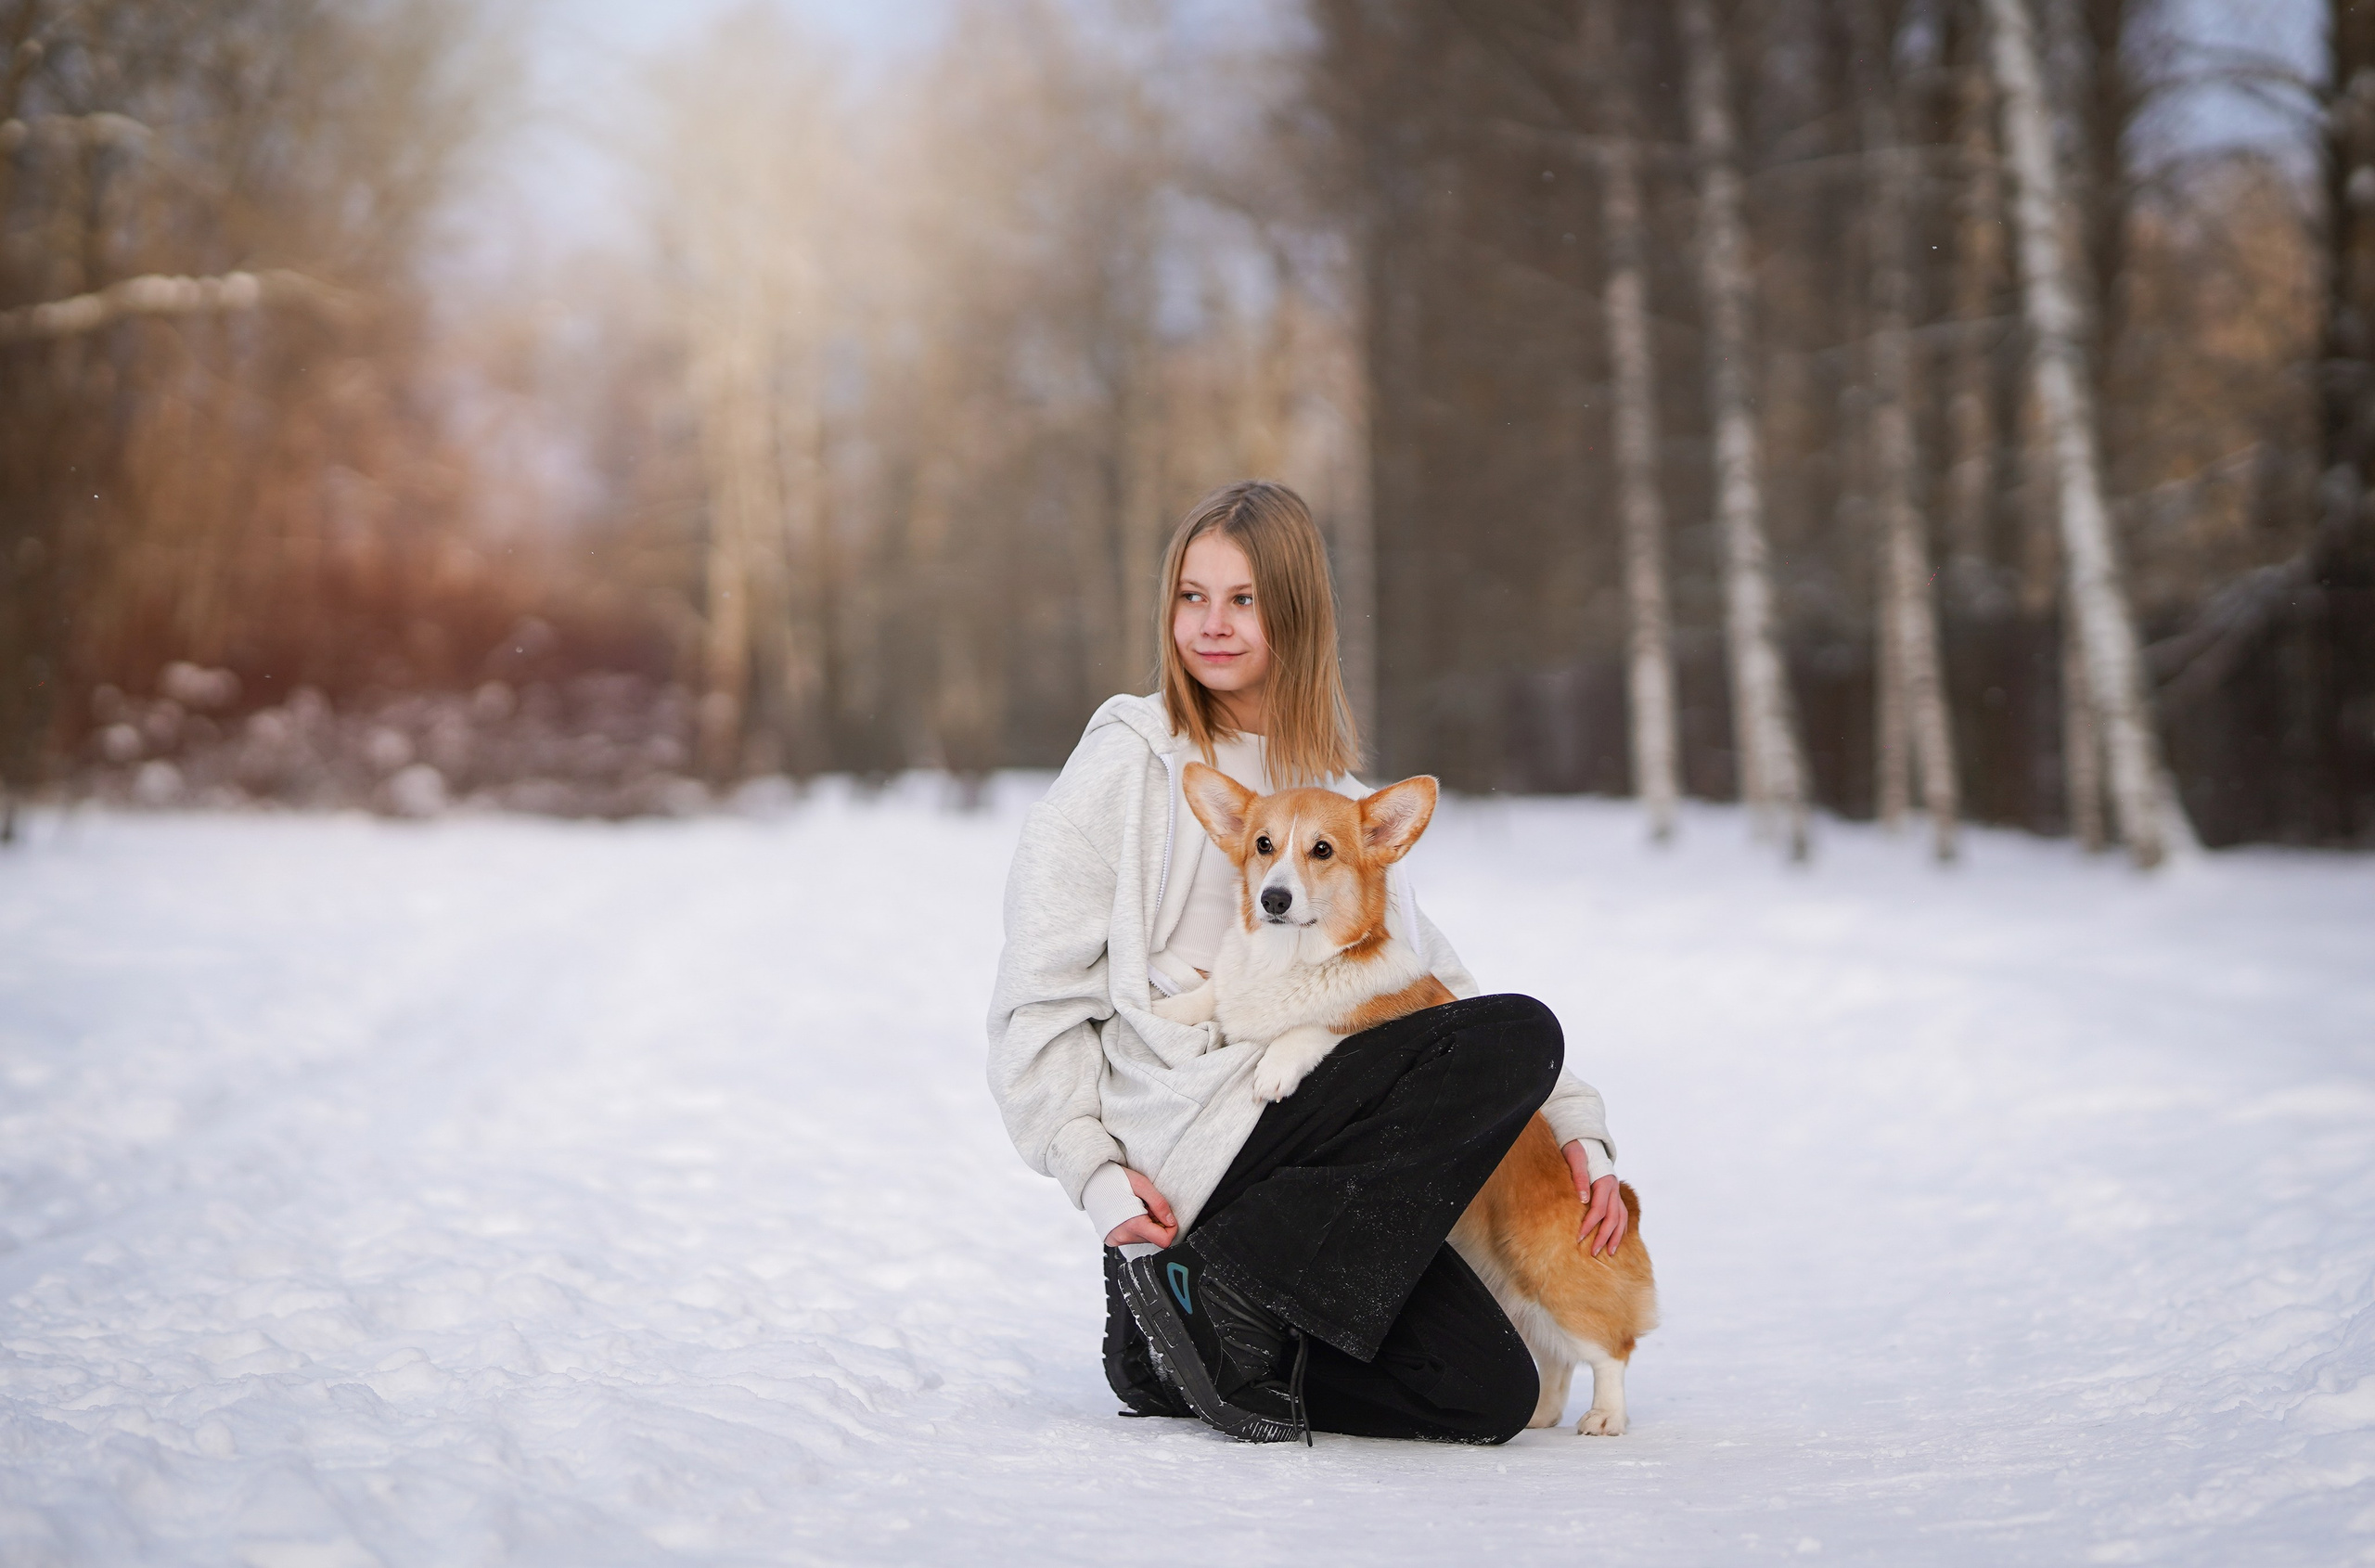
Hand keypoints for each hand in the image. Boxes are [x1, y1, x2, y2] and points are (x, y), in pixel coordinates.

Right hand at [1102, 1168, 1178, 1248]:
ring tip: (1136, 1207)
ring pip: (1144, 1238)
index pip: (1164, 1241)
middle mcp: (1123, 1236)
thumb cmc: (1114, 1179)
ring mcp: (1116, 1239)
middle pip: (1154, 1238)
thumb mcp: (1142, 1185)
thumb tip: (1171, 1221)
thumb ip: (1160, 1204)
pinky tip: (1128, 1213)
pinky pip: (1132, 1237)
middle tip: (1146, 1206)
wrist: (1091, 1181)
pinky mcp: (1112, 1239)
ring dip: (1146, 1224)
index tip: (1166, 1215)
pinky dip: (1136, 1226)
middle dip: (1156, 1222)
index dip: (1171, 1228)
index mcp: (1132, 1224)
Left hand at [1562, 1140, 1628, 1256]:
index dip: (1590, 1225)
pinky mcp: (1615, 1196)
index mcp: (1605, 1181)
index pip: (1599, 1209)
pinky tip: (1615, 1241)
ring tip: (1609, 1253)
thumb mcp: (1574, 1157)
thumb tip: (1583, 1200)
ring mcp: (1617, 1193)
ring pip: (1621, 1218)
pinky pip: (1622, 1216)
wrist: (1586, 1142)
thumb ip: (1579, 1177)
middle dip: (1603, 1236)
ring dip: (1616, 1237)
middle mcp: (1614, 1189)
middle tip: (1593, 1252)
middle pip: (1613, 1217)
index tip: (1579, 1238)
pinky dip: (1620, 1229)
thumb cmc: (1577, 1150)